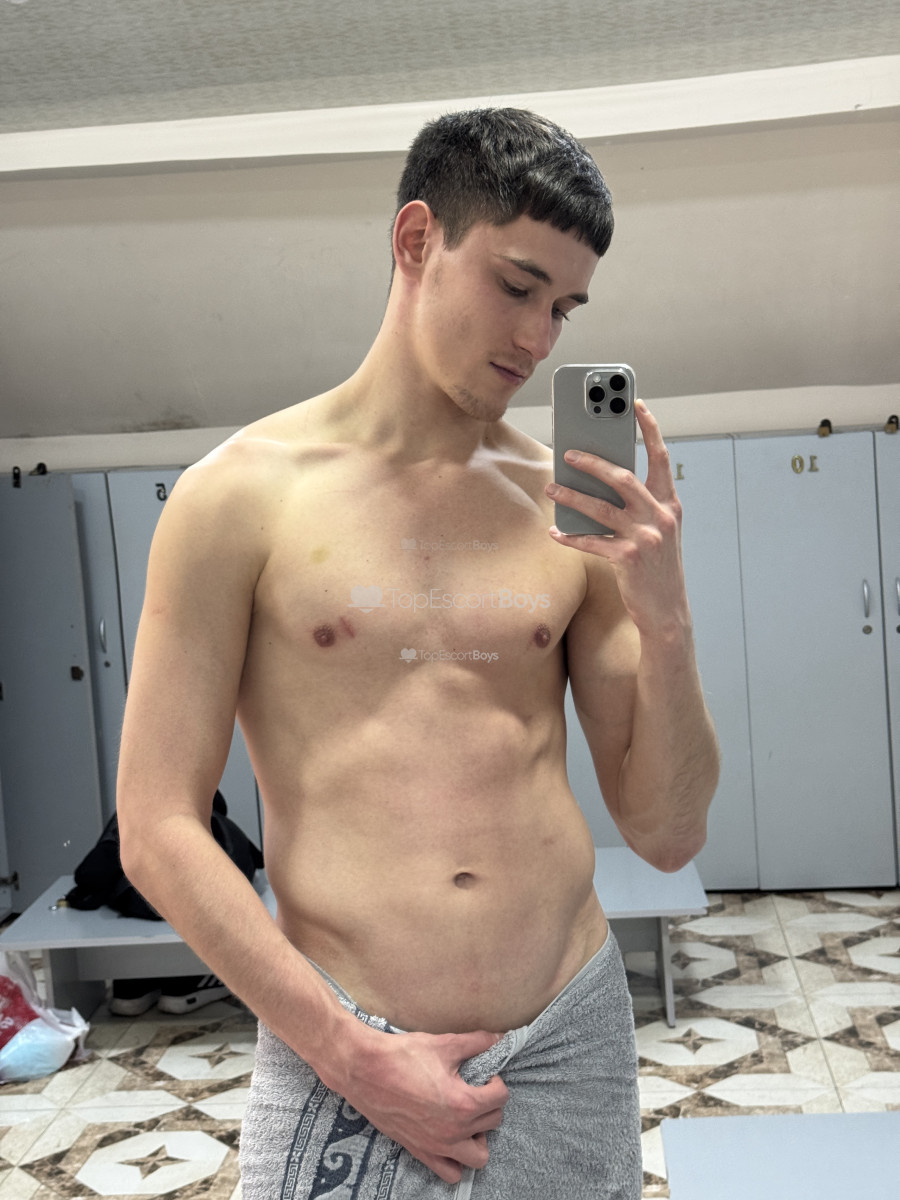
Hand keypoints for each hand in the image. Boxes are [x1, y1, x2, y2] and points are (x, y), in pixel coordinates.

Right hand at [333, 1026, 509, 1183]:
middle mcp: (453, 1131)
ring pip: (478, 1157)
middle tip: (475, 1088)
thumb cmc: (403, 1056)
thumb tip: (499, 1038)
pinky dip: (456, 1160)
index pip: (500, 1098)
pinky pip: (450, 1172)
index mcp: (462, 1104)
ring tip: (467, 1116)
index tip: (484, 1074)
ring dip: (479, 1137)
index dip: (496, 1081)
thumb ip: (476, 1042)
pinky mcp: (420, 1152)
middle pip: (493, 1123)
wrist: (364, 1070)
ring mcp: (436, 1146)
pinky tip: (450, 1136)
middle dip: (489, 1104)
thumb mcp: (444, 1044)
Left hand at [545, 401, 687, 635]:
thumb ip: (639, 506)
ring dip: (571, 497)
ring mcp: (645, 537)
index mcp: (670, 504)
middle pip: (622, 477)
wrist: (667, 611)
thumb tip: (600, 481)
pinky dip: (570, 537)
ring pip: (600, 507)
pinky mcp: (628, 559)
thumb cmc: (657, 567)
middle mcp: (660, 516)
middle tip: (568, 454)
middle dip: (593, 462)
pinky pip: (591, 541)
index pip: (660, 458)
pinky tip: (554, 533)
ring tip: (550, 489)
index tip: (635, 405)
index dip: (649, 429)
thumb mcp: (658, 531)